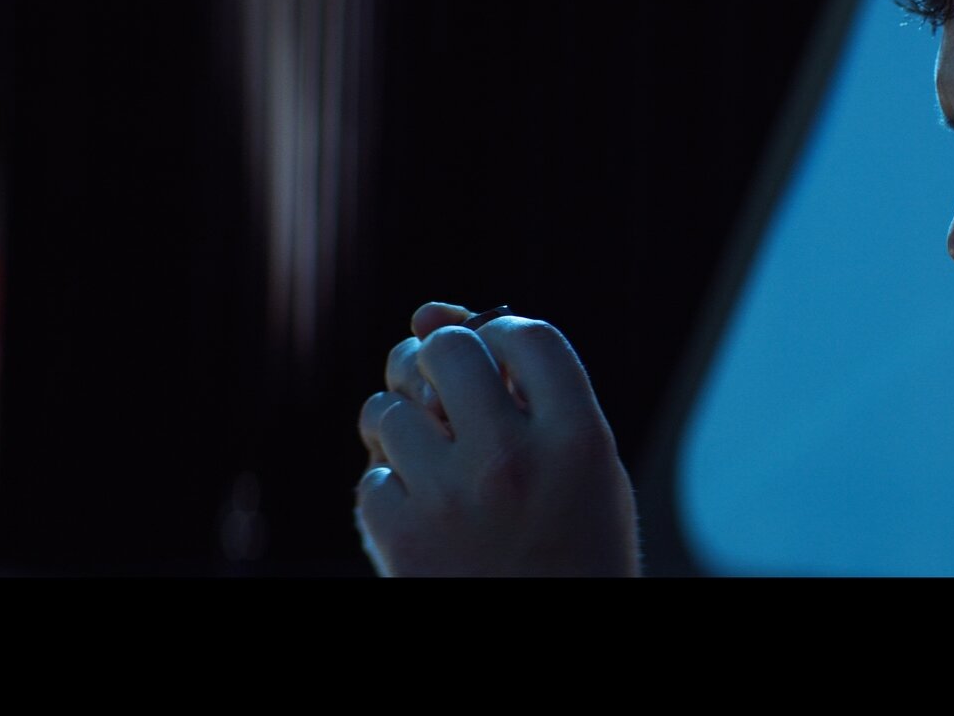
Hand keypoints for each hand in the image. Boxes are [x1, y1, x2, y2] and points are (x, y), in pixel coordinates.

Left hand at [355, 302, 639, 575]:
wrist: (553, 643)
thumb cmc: (570, 542)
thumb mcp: (580, 464)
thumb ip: (522, 385)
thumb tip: (426, 310)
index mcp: (578, 438)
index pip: (526, 334)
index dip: (503, 334)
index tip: (499, 359)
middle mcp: (514, 460)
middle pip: (448, 350)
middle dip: (440, 360)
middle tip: (450, 393)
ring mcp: (452, 500)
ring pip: (390, 408)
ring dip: (405, 424)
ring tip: (437, 462)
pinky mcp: (400, 539)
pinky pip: (373, 475)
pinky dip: (392, 489)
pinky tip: (426, 513)